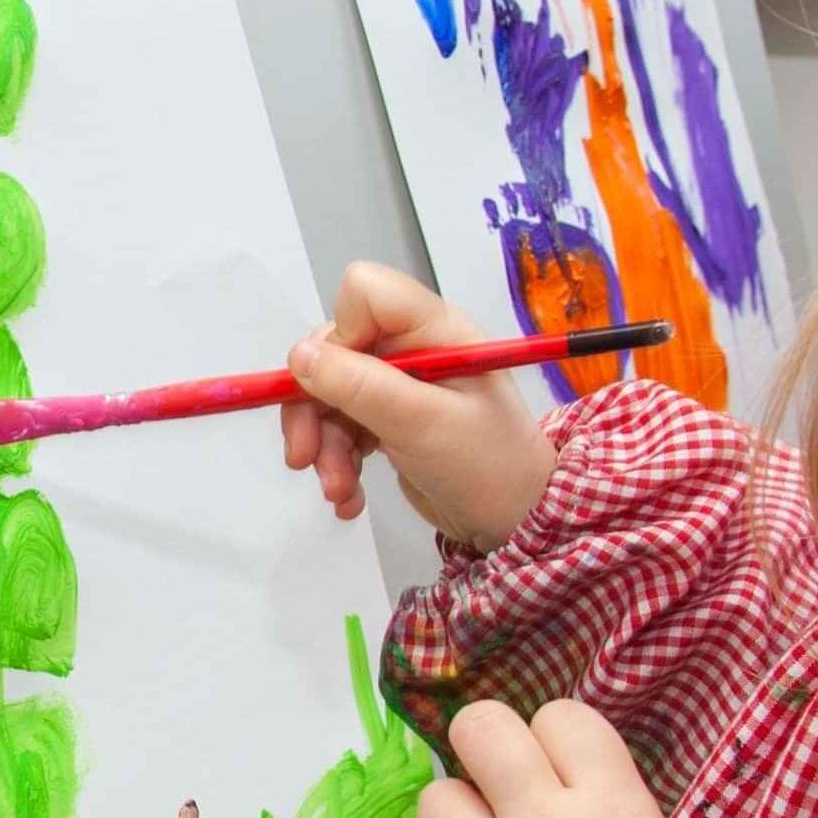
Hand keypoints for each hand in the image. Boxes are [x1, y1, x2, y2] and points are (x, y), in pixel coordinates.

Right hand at [278, 260, 559, 546]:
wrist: (518, 525)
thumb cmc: (489, 467)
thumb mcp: (421, 424)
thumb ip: (360, 386)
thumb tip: (299, 355)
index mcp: (435, 330)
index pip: (365, 292)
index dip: (340, 335)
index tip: (337, 385)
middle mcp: (415, 349)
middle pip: (336, 348)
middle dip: (315, 404)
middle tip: (304, 457)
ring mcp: (402, 386)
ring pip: (331, 392)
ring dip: (324, 444)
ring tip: (338, 490)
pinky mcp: (392, 420)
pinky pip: (343, 425)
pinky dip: (337, 460)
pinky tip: (349, 496)